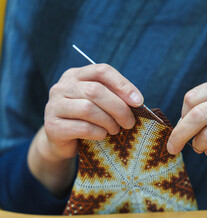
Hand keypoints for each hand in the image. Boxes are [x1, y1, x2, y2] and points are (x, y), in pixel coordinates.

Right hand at [28, 64, 142, 194]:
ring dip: (109, 122)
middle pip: (96, 90)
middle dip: (119, 108)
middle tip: (130, 122)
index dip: (123, 85)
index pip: (102, 70)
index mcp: (76, 75)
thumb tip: (137, 101)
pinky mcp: (52, 126)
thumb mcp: (100, 104)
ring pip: (89, 109)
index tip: (139, 101)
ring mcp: (54, 105)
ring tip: (116, 130)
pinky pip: (83, 127)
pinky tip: (102, 135)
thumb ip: (114, 97)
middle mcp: (62, 86)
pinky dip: (99, 133)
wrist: (61, 142)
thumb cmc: (88, 119)